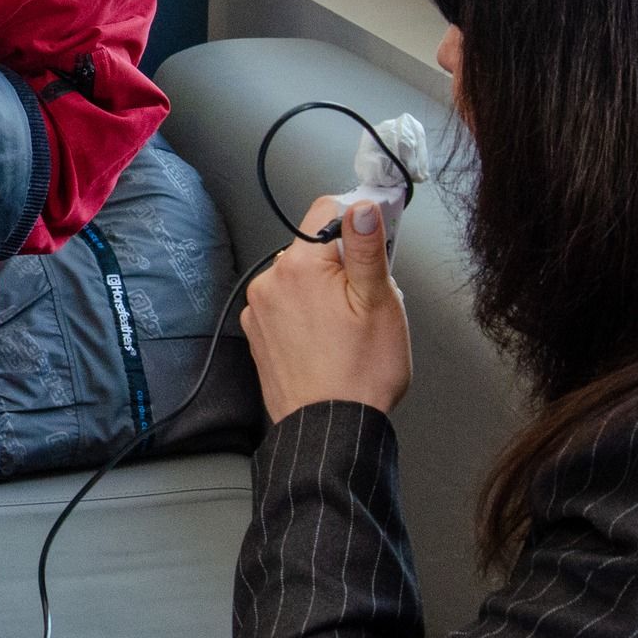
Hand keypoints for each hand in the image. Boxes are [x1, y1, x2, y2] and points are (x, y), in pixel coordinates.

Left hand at [240, 198, 411, 422]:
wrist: (330, 431)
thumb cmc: (359, 375)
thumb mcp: (379, 303)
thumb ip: (367, 247)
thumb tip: (362, 207)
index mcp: (299, 265)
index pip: (327, 210)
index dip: (357, 221)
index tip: (375, 239)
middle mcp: (270, 282)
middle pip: (313, 248)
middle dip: (342, 264)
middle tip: (367, 299)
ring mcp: (260, 310)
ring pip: (301, 279)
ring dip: (324, 291)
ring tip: (347, 328)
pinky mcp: (258, 334)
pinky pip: (286, 307)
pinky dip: (306, 315)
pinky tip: (327, 342)